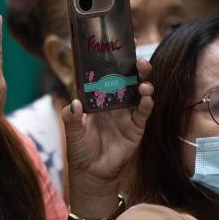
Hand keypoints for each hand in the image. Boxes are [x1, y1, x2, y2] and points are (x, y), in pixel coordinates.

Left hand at [63, 59, 153, 198]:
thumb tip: (74, 104)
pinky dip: (146, 104)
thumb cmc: (80, 148)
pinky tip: (147, 98)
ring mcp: (126, 114)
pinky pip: (143, 113)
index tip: (120, 46)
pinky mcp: (135, 127)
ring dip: (143, 83)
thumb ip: (70, 117)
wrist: (91, 172)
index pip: (106, 76)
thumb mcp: (71, 131)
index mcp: (98, 99)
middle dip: (134, 68)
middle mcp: (114, 103)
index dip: (113, 62)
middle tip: (139, 59)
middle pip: (127, 80)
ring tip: (144, 79)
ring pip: (138, 93)